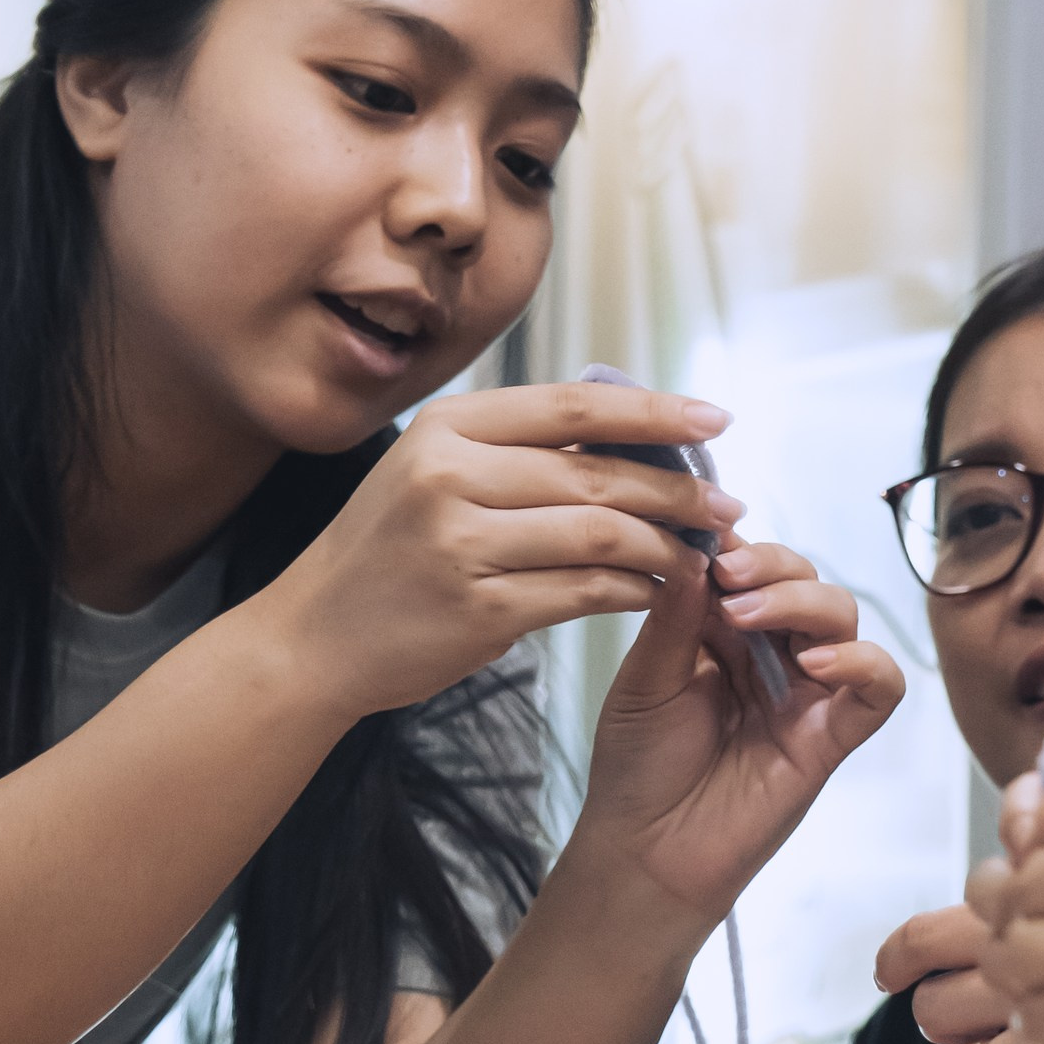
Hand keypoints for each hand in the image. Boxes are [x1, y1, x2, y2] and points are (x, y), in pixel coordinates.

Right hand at [278, 380, 749, 719]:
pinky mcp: (479, 609)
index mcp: (449, 426)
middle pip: (599, 474)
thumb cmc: (389, 553)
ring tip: (702, 555)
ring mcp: (462, 543)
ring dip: (666, 547)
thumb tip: (633, 438)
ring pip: (601, 534)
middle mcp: (451, 475)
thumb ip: (519, 452)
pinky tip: (656, 592)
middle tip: (728, 507)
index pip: (575, 406)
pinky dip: (632, 591)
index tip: (715, 422)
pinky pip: (583, 592)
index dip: (656, 411)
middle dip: (679, 491)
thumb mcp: (434, 473)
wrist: (314, 637)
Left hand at [572, 532, 903, 927]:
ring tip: (748, 616)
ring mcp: (805, 693)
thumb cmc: (639, 771)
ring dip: (802, 602)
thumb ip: (674, 614)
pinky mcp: (832, 735)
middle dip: (772, 566)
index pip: (750, 565)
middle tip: (728, 576)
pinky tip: (815, 662)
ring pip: (840, 617)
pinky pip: (879, 687)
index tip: (708, 537)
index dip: (738, 545)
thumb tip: (695, 548)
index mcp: (721, 632)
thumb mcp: (644, 680)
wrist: (646, 853)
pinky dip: (862, 662)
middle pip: (803, 579)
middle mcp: (769, 655)